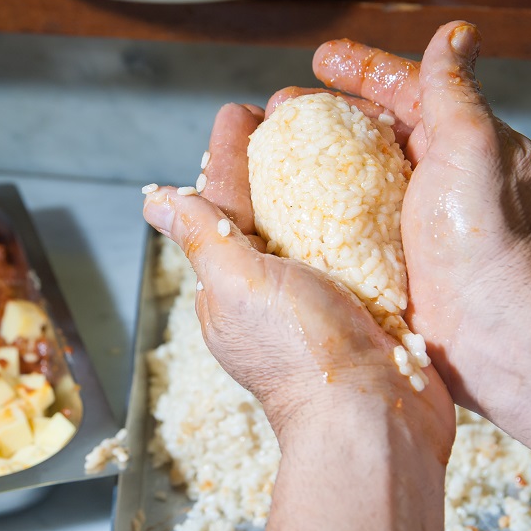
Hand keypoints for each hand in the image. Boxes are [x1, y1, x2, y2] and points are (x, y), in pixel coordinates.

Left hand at [142, 103, 454, 446]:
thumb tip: (153, 201)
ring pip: (314, 223)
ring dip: (320, 179)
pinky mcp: (364, 301)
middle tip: (290, 112)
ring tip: (333, 134)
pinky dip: (362, 213)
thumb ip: (202, 237)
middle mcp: (270, 286)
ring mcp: (319, 294)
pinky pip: (358, 245)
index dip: (230, 152)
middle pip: (267, 206)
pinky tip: (377, 185)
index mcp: (232, 280)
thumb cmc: (301, 355)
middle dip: (274, 157)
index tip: (240, 111)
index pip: (224, 199)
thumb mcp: (239, 285)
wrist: (374, 419)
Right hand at [310, 21, 530, 411]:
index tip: (323, 59)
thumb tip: (457, 34)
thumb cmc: (485, 234)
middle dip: (325, 112)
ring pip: (350, 171)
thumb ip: (454, 89)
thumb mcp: (472, 144)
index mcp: (459, 142)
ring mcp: (406, 217)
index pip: (406, 91)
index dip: (364, 70)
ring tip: (270, 142)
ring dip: (311, 154)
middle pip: (369, 130)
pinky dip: (312, 201)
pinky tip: (281, 195)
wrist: (487, 324)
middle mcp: (433, 176)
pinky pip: (341, 216)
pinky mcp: (384, 254)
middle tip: (280, 105)